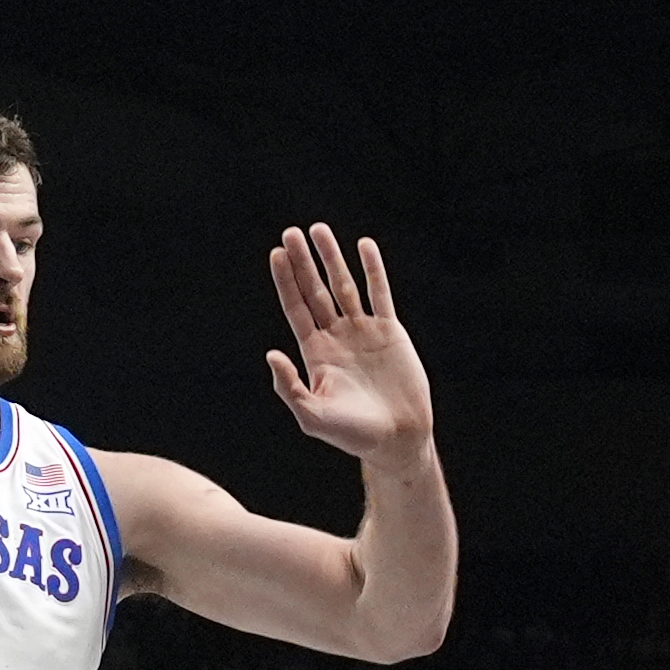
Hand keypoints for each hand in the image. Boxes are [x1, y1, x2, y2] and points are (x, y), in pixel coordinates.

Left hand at [264, 226, 430, 460]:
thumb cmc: (354, 435)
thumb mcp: (314, 417)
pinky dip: (372, 270)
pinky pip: (380, 294)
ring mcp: (364, 332)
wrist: (398, 439)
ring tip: (318, 229)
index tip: (276, 254)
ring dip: (332, 258)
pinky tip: (363, 246)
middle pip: (316, 291)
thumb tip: (271, 354)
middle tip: (290, 233)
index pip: (297, 308)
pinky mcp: (390, 332)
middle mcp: (337, 337)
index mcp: (316, 353)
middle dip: (303, 262)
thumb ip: (290, 388)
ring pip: (344, 285)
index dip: (286, 281)